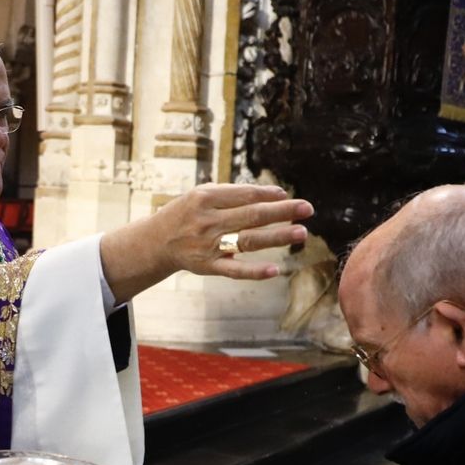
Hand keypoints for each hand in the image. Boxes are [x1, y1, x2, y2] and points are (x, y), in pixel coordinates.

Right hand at [99, 184, 313, 302]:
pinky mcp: (207, 266)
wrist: (157, 241)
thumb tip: (273, 194)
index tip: (289, 196)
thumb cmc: (187, 213)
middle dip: (282, 212)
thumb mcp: (202, 195)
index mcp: (206, 198)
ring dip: (276, 237)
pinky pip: (234, 270)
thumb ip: (234, 193)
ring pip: (248, 240)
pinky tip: (275, 270)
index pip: (245, 195)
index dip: (269, 195)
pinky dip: (254, 271)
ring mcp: (208, 245)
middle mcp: (207, 220)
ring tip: (300, 232)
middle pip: (251, 215)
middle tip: (307, 209)